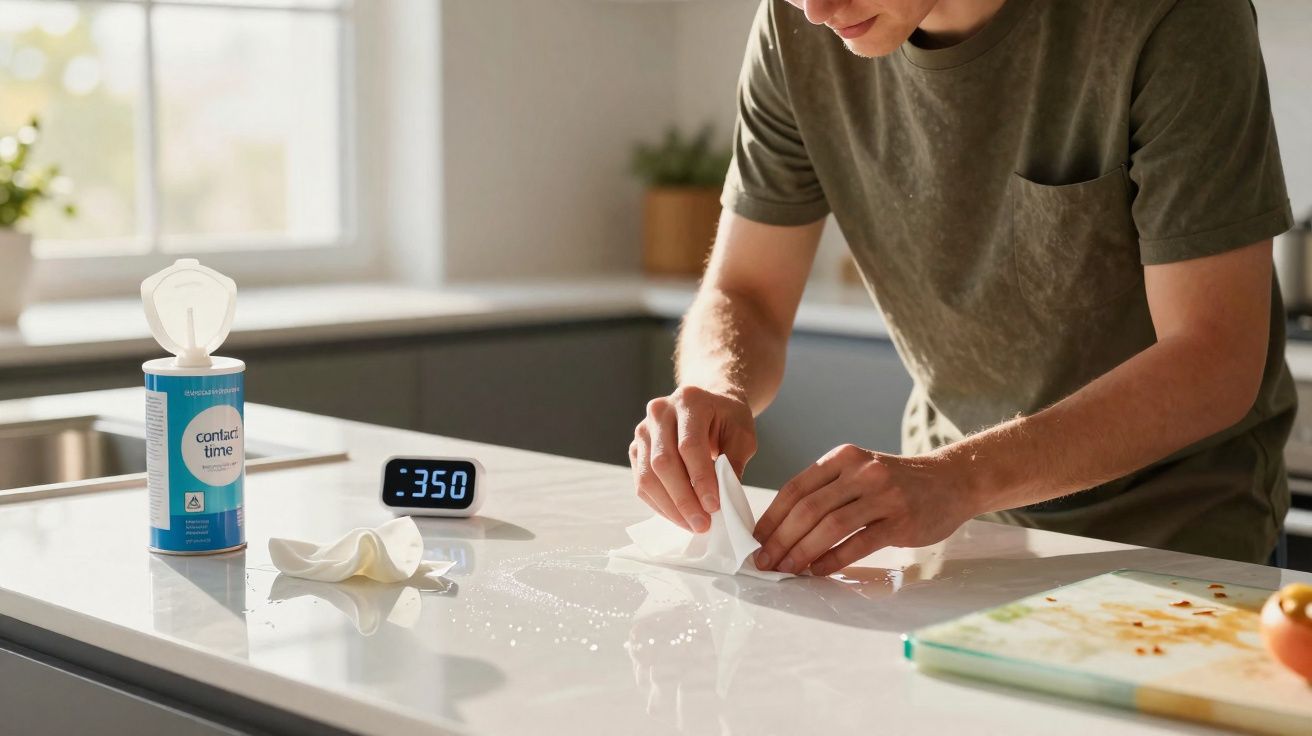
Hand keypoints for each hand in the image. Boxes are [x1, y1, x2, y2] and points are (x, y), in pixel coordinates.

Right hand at [629, 385, 756, 532]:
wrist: (709, 403)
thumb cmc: (727, 419)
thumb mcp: (742, 435)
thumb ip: (734, 463)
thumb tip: (723, 499)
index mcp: (689, 400)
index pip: (689, 445)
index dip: (701, 479)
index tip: (714, 506)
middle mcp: (660, 412)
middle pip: (663, 462)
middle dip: (683, 499)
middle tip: (702, 523)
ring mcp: (643, 430)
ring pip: (647, 476)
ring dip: (670, 507)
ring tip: (692, 525)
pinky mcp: (636, 449)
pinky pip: (642, 483)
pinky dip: (660, 505)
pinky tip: (678, 517)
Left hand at [752, 444, 979, 576]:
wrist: (952, 480)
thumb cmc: (897, 483)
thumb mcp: (859, 472)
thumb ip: (827, 492)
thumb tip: (782, 528)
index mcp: (843, 458)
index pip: (796, 488)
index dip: (772, 517)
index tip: (755, 540)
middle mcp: (860, 472)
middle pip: (808, 508)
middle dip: (780, 539)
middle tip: (764, 561)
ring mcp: (882, 495)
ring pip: (830, 526)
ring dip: (802, 551)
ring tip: (786, 569)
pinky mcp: (901, 521)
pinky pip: (858, 543)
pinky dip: (833, 559)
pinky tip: (818, 570)